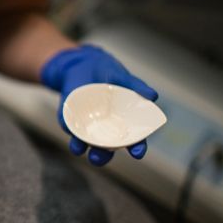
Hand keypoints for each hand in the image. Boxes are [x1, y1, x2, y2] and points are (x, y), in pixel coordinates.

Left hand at [40, 45, 158, 166]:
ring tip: (79, 148)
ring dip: (80, 148)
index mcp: (122, 122)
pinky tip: (68, 128)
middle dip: (102, 156)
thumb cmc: (107, 73)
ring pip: (84, 144)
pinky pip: (69, 127)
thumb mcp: (121, 77)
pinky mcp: (69, 119)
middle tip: (98, 157)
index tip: (138, 153)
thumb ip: (136, 86)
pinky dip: (68, 129)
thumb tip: (154, 96)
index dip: (137, 148)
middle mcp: (104, 129)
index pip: (132, 140)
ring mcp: (85, 126)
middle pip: (105, 150)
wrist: (81, 64)